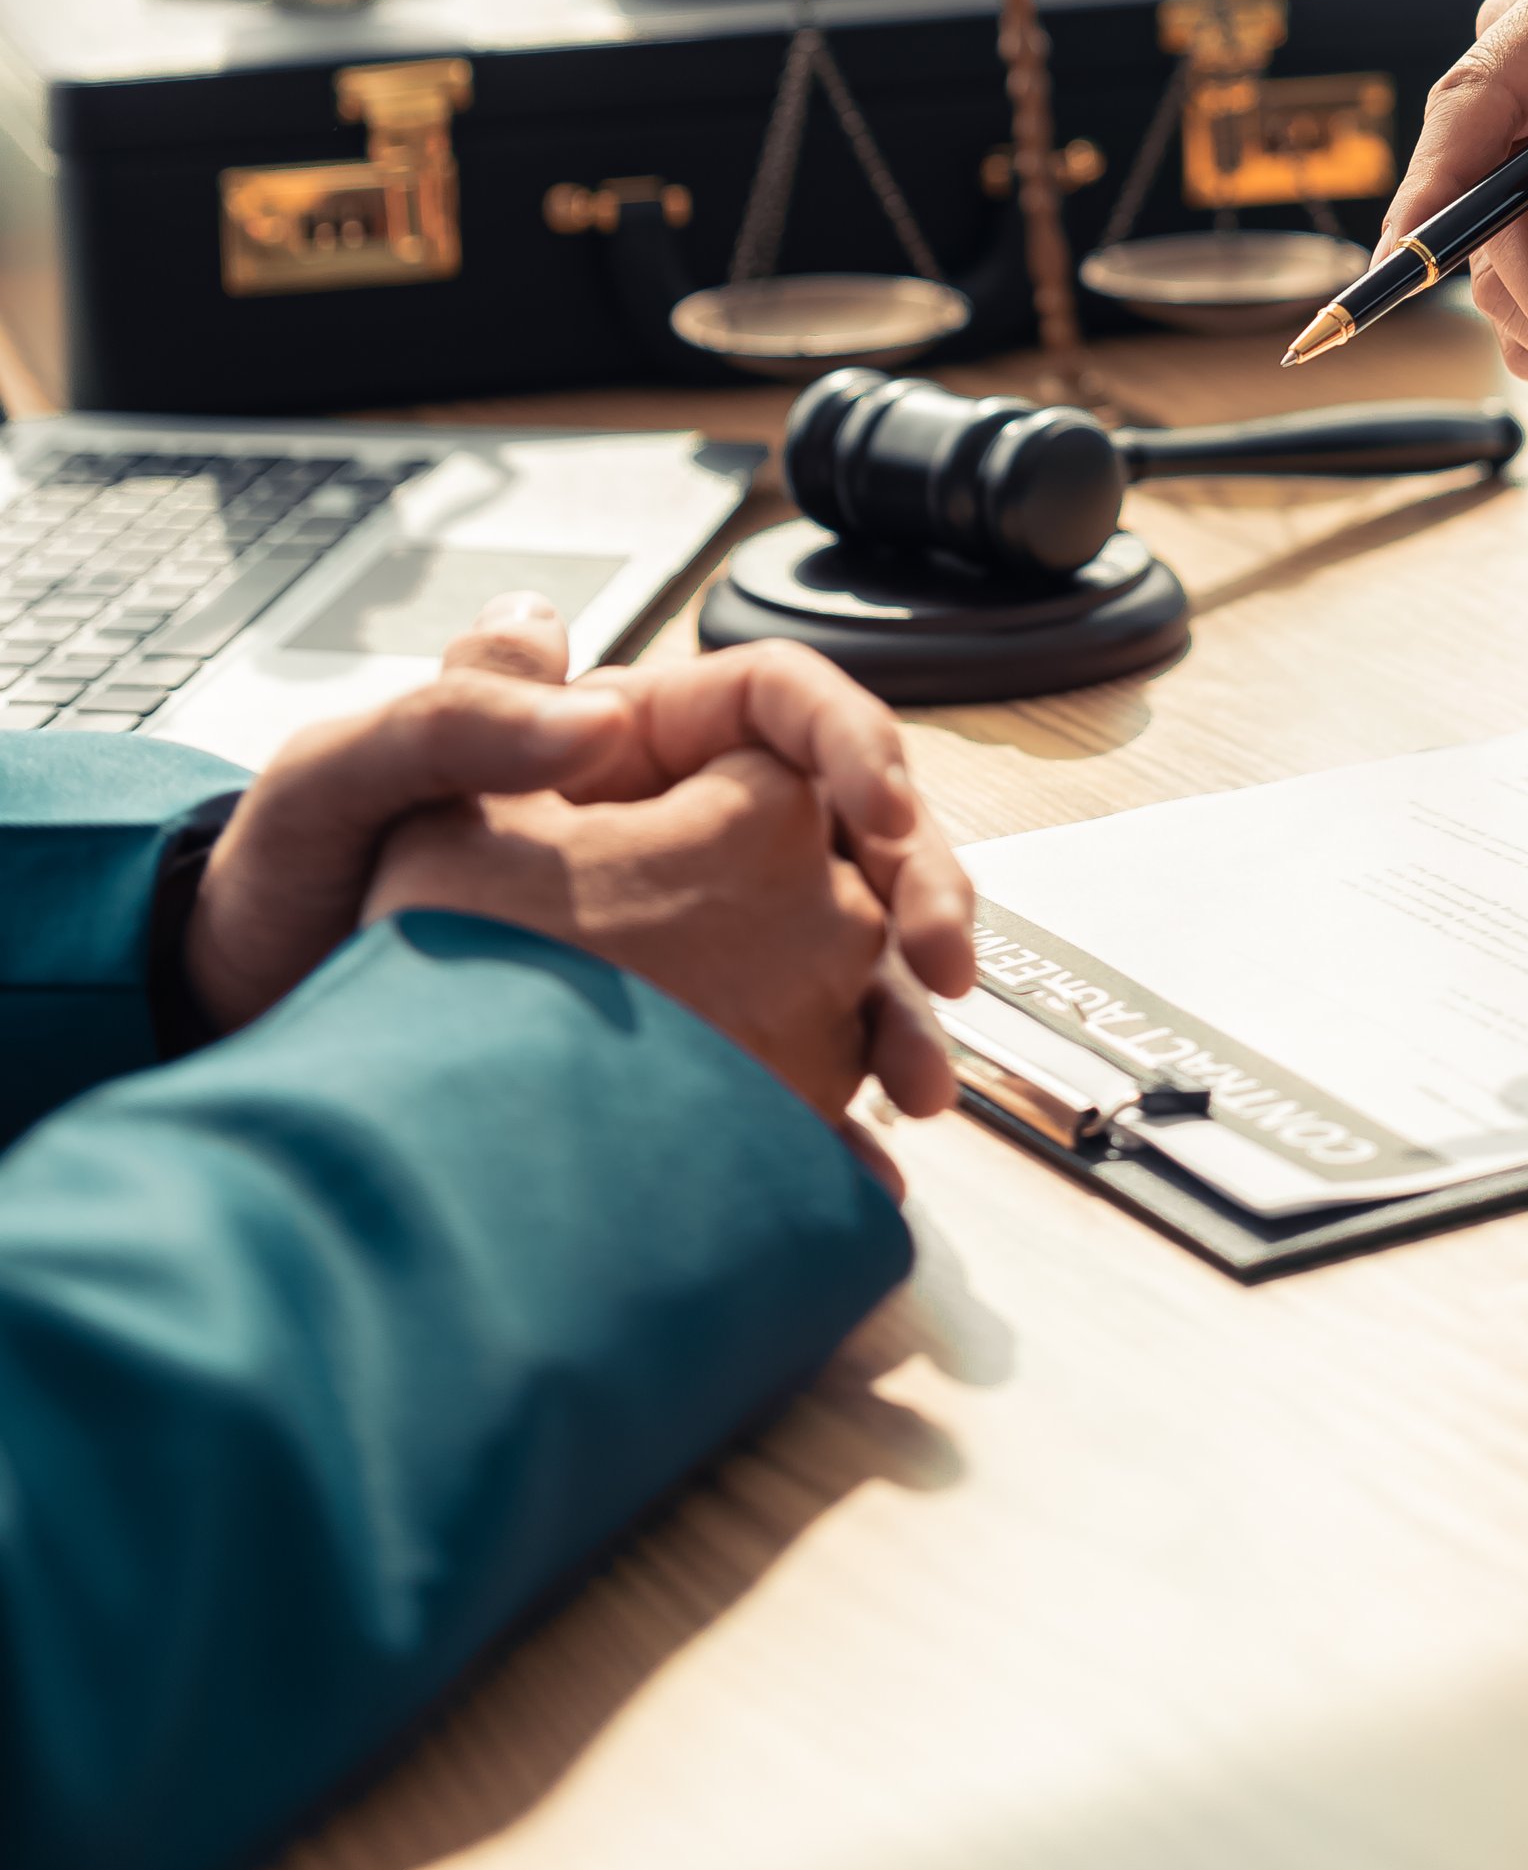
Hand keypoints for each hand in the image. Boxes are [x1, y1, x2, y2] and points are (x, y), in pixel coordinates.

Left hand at [186, 596, 973, 1086]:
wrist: (244, 1035)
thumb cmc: (282, 888)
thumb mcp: (346, 781)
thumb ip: (459, 720)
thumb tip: (591, 706)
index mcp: (620, 738)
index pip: (785, 706)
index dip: (859, 750)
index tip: (882, 821)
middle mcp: (669, 826)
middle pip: (846, 830)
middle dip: (922, 890)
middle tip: (942, 968)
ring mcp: (686, 933)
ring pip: (842, 946)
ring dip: (904, 1009)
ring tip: (918, 1087)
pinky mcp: (683, 1036)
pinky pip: (796, 1053)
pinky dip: (843, 1103)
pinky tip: (859, 1163)